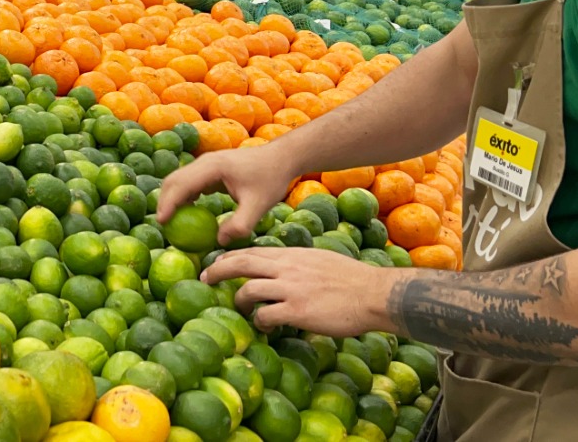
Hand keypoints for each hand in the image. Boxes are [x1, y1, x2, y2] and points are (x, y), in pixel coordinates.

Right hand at [156, 144, 297, 244]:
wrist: (282, 157)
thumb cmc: (271, 178)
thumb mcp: (258, 205)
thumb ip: (240, 225)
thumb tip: (219, 241)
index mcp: (213, 167)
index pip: (181, 185)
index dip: (168, 204)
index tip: (161, 222)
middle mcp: (205, 161)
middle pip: (174, 180)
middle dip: (164, 201)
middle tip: (163, 225)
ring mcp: (207, 163)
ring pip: (180, 179)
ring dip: (173, 198)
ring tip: (172, 221)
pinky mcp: (212, 167)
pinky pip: (191, 181)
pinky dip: (185, 195)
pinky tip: (189, 212)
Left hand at [202, 247, 399, 337]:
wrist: (374, 293)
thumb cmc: (352, 279)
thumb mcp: (320, 259)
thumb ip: (298, 263)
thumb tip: (283, 269)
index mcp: (293, 254)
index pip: (253, 251)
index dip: (231, 257)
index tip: (216, 263)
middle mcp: (287, 267)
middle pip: (241, 263)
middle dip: (217, 270)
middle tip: (204, 278)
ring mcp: (290, 289)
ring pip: (248, 290)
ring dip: (239, 300)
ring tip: (241, 308)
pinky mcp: (296, 311)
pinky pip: (265, 315)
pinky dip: (260, 322)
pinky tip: (265, 326)